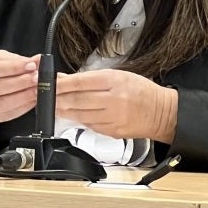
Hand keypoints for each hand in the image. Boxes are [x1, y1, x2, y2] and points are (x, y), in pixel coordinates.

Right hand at [0, 50, 38, 123]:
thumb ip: (16, 60)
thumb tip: (37, 60)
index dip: (14, 67)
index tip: (31, 65)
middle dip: (20, 82)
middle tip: (37, 78)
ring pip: (4, 103)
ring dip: (23, 96)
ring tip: (37, 89)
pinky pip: (9, 114)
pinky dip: (23, 107)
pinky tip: (33, 100)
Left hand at [55, 69, 177, 141]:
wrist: (162, 113)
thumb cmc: (141, 91)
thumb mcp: (117, 75)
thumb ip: (90, 78)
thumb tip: (65, 78)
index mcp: (114, 81)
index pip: (80, 82)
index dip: (61, 84)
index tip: (48, 84)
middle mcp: (113, 100)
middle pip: (77, 100)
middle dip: (57, 99)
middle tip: (45, 98)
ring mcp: (112, 118)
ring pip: (80, 115)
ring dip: (64, 111)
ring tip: (54, 107)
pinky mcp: (112, 131)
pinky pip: (89, 125)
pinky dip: (78, 120)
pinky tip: (72, 115)